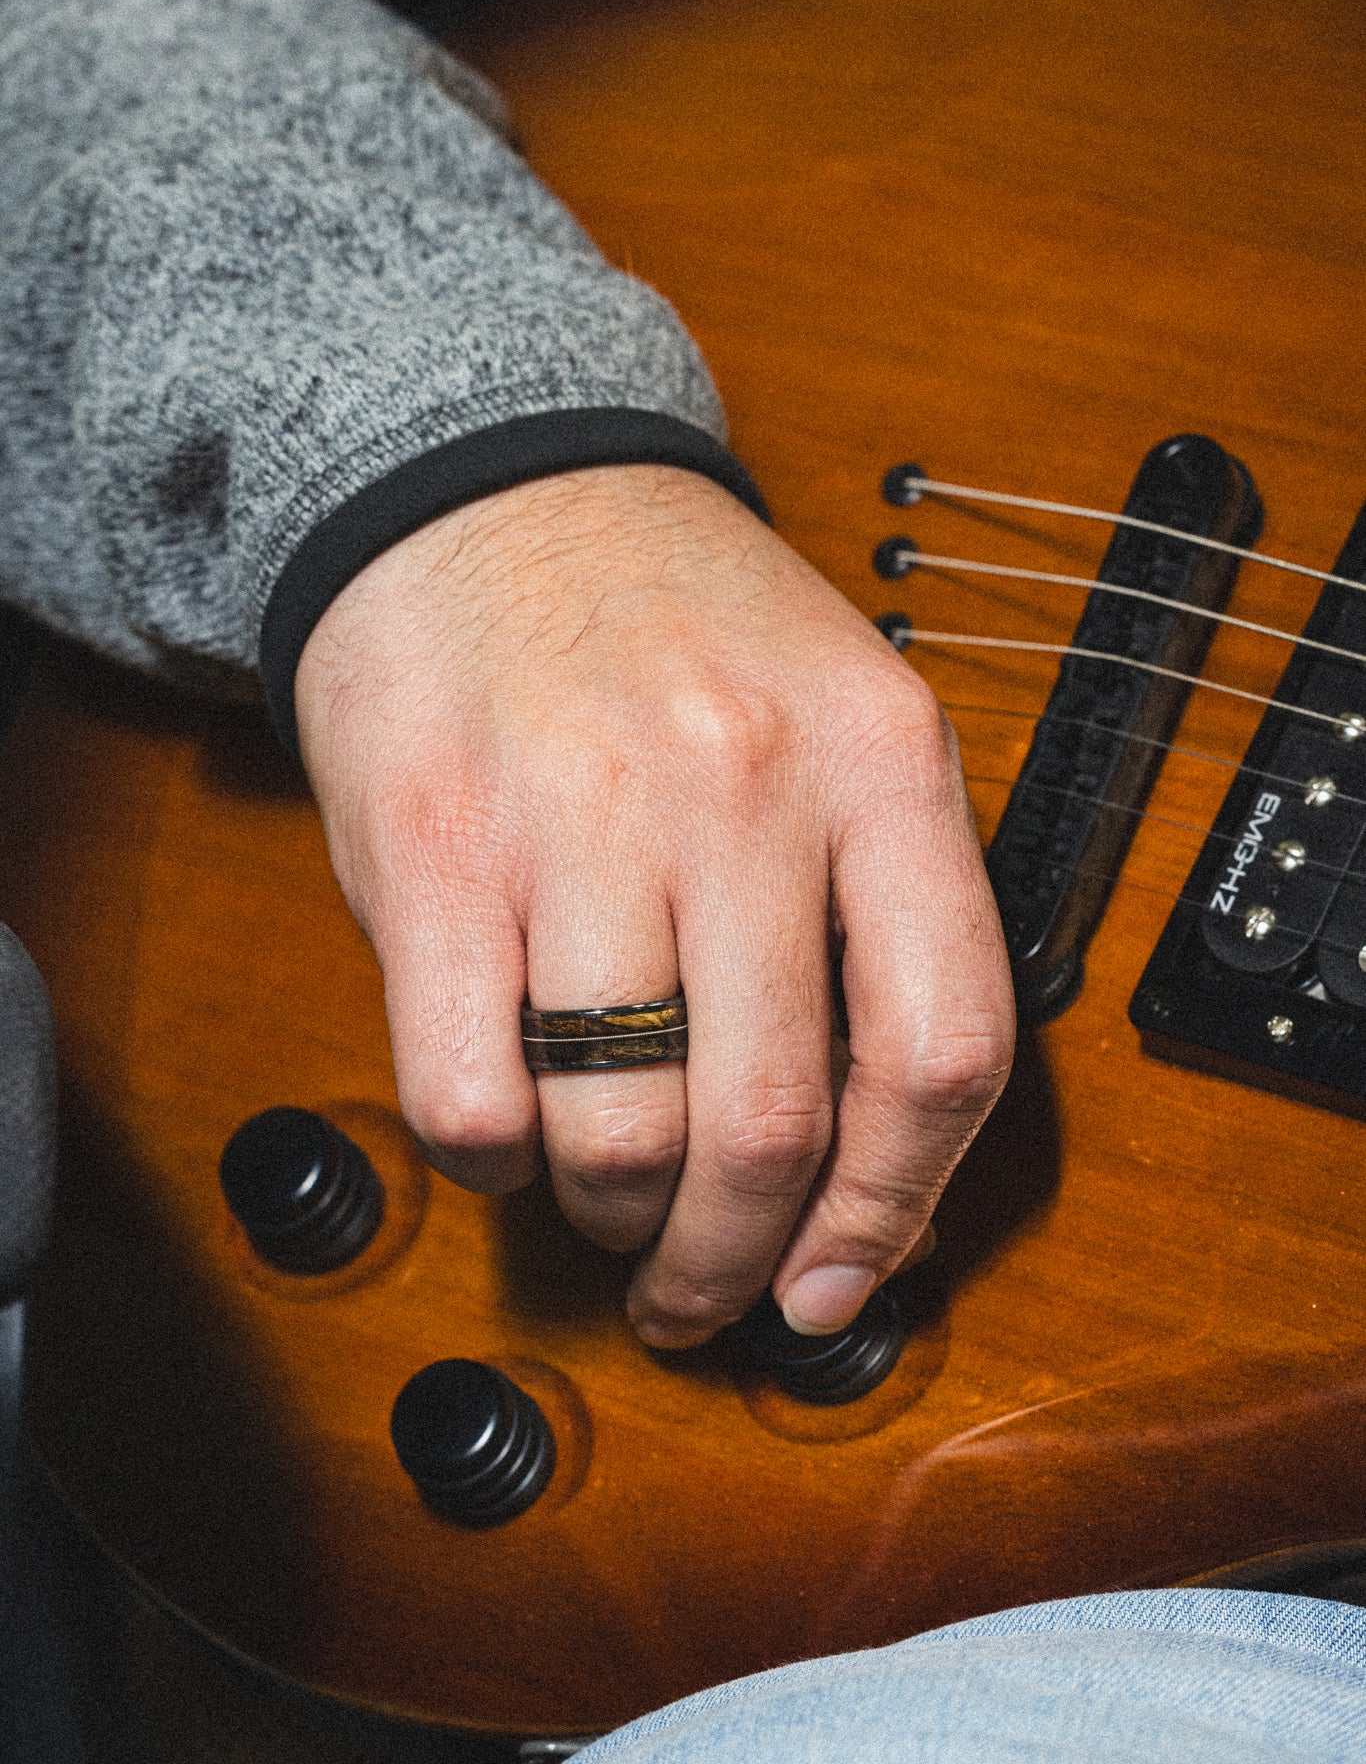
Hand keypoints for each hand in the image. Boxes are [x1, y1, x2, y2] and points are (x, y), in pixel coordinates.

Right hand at [295, 463, 1012, 1346]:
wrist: (494, 483)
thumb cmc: (675, 627)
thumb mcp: (840, 720)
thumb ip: (879, 916)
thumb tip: (875, 1172)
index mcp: (880, 758)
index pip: (943, 1050)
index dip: (896, 1213)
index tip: (838, 1283)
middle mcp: (743, 781)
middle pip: (768, 1127)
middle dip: (730, 1262)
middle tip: (700, 1287)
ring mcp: (583, 811)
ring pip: (620, 1135)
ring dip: (611, 1215)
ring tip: (604, 1195)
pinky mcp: (437, 845)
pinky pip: (471, 1097)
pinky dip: (492, 1161)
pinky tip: (507, 1124)